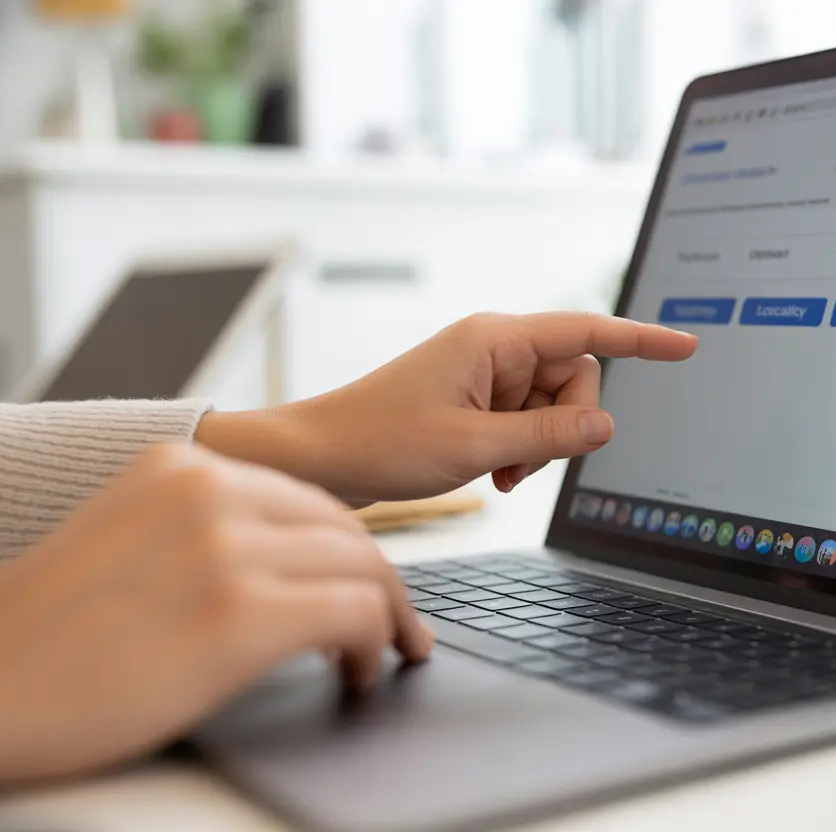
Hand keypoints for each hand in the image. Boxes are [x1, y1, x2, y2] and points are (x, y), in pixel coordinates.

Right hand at [0, 443, 431, 784]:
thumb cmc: (49, 637)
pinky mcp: (242, 613)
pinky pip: (357, 613)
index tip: (365, 584)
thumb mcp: (129, 541)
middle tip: (398, 624)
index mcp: (182, 465)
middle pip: (346, 529)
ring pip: (365, 567)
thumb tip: (290, 559)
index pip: (307, 498)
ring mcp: (227, 546)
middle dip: (381, 581)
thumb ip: (206, 531)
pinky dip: (377, 643)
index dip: (348, 550)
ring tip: (380, 653)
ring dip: (387, 616)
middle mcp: (210, 490)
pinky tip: (360, 671)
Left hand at [196, 312, 696, 501]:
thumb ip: (549, 435)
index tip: (685, 346)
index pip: (587, 333)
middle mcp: (494, 348)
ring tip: (496, 472)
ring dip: (538, 444)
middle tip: (520, 464)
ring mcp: (483, 374)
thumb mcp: (474, 446)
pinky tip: (491, 470)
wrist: (319, 458)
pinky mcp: (474, 399)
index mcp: (495, 340)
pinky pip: (525, 419)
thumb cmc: (379, 441)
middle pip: (573, 378)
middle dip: (563, 425)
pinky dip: (519, 449)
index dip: (641, 342)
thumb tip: (606, 424)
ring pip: (551, 406)